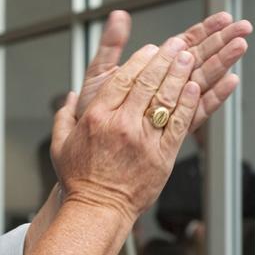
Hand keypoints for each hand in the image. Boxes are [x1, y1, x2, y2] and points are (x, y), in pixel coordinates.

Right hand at [53, 37, 199, 223]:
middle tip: (175, 44)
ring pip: (165, 99)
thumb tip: (68, 98)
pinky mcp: (162, 155)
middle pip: (147, 83)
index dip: (139, 61)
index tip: (150, 49)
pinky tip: (195, 87)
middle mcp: (121, 125)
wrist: (97, 209)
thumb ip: (63, 117)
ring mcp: (144, 140)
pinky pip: (180, 123)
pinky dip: (188, 103)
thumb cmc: (79, 180)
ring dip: (179, 74)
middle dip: (164, 60)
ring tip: (189, 57)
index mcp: (97, 118)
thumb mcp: (59, 145)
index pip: (122, 79)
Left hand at [75, 10, 250, 131]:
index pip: (185, 43)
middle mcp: (165, 88)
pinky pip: (197, 111)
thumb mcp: (98, 75)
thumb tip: (119, 15)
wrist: (87, 155)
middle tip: (243, 27)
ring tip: (241, 46)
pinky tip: (230, 81)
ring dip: (223, 62)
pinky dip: (215, 96)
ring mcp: (171, 108)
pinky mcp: (173, 130)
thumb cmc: (91, 116)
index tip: (224, 17)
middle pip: (200, 59)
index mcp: (152, 70)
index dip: (205, 29)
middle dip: (221, 42)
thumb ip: (111, 45)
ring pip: (203, 80)